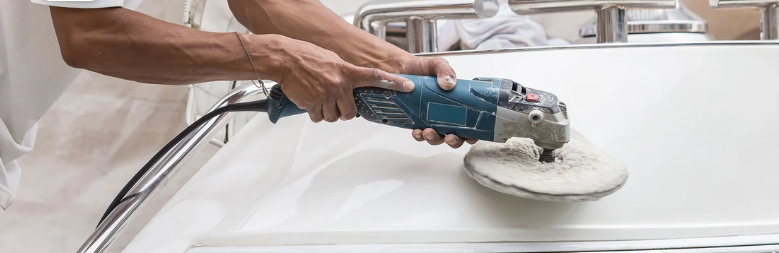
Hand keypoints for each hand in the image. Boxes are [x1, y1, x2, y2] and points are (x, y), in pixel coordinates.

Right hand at [275, 39, 413, 122]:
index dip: (394, 82)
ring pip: (333, 117)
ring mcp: (326, 95)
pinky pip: (318, 118)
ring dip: (327, 113)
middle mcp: (340, 85)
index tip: (409, 86)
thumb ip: (347, 73)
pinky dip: (314, 113)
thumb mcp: (334, 60)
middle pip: (350, 112)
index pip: (376, 77)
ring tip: (319, 99)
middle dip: (343, 112)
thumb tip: (353, 84)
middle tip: (335, 103)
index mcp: (348, 72)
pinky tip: (310, 101)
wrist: (286, 59)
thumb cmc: (308, 57)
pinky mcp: (312, 104)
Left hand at [370, 55, 478, 147]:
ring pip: (437, 138)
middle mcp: (445, 114)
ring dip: (434, 138)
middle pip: (455, 136)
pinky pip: (420, 134)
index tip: (469, 137)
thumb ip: (445, 70)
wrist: (400, 68)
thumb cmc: (422, 68)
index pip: (470, 123)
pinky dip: (419, 135)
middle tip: (449, 136)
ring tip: (428, 131)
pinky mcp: (417, 121)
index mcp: (456, 103)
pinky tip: (417, 130)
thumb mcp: (437, 65)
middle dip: (454, 140)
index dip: (472, 134)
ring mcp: (431, 119)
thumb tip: (448, 84)